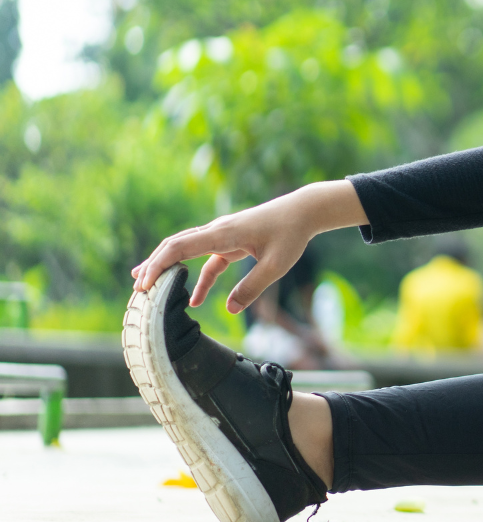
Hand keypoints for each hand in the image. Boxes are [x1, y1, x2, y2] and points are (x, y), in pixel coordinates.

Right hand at [130, 181, 366, 313]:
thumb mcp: (277, 265)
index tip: (144, 283)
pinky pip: (208, 261)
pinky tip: (193, 299)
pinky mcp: (231, 242)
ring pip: (187, 251)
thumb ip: (253, 288)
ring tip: (146, 288)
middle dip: (154, 266)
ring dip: (168, 268)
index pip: (180, 246)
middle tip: (137, 289)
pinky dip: (198, 278)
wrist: (304, 211)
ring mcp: (222, 235)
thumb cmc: (291, 234)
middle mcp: (217, 230)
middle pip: (175, 246)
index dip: (158, 264)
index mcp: (224, 233)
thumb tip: (230, 310)